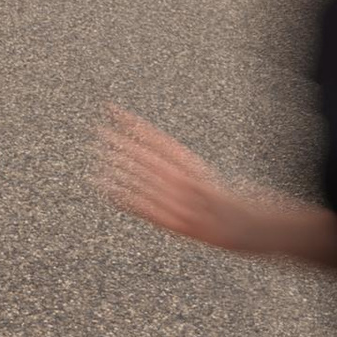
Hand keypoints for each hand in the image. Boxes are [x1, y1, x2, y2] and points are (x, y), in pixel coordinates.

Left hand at [98, 109, 252, 249]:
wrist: (238, 226)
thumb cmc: (216, 197)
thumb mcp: (197, 170)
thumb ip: (173, 160)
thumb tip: (147, 144)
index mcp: (189, 163)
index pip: (154, 137)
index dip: (132, 123)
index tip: (112, 110)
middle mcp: (180, 179)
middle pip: (143, 155)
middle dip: (119, 141)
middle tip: (98, 129)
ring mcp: (174, 200)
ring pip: (138, 179)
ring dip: (116, 165)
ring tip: (98, 154)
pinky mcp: (170, 221)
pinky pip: (139, 206)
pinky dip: (120, 197)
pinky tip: (104, 188)